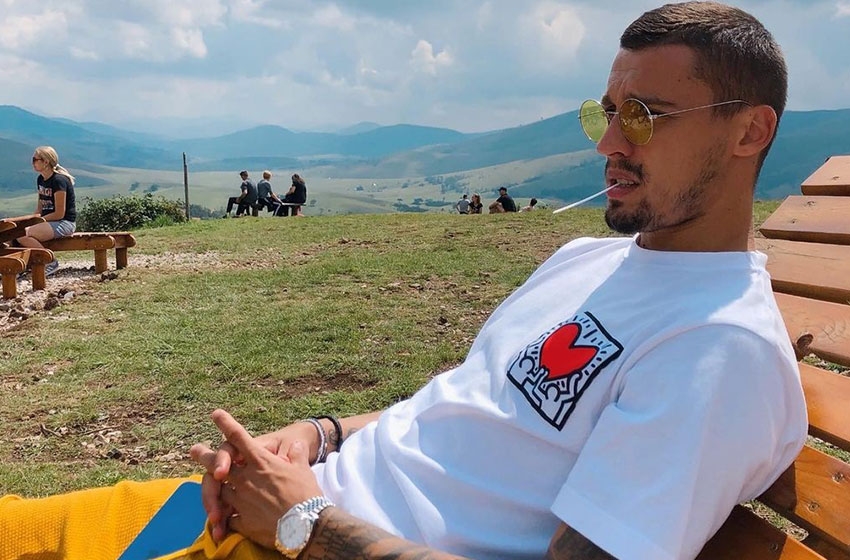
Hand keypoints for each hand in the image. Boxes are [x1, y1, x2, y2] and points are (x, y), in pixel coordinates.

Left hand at [189, 412, 317, 541]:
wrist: (307, 525)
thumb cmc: (306, 494)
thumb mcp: (304, 469)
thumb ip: (296, 455)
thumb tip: (296, 446)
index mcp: (261, 461)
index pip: (239, 438)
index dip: (226, 424)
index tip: (216, 414)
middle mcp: (246, 478)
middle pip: (217, 465)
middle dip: (204, 456)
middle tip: (194, 450)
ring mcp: (241, 499)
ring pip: (220, 492)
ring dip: (216, 491)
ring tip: (211, 491)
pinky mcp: (242, 520)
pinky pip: (228, 517)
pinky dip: (227, 517)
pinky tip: (225, 521)